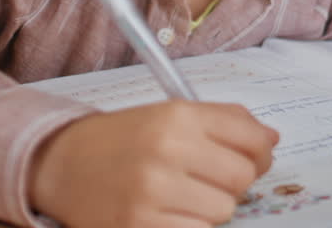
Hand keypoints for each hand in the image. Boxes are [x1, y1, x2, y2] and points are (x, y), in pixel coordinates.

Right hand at [28, 101, 278, 227]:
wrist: (60, 164)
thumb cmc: (121, 141)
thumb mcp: (168, 115)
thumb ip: (224, 121)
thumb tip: (271, 140)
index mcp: (176, 116)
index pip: (252, 139)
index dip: (260, 153)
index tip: (253, 158)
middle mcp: (165, 150)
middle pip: (241, 178)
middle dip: (232, 182)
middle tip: (208, 179)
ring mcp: (152, 192)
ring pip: (223, 211)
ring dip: (210, 208)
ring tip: (182, 196)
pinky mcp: (140, 227)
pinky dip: (189, 227)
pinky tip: (168, 214)